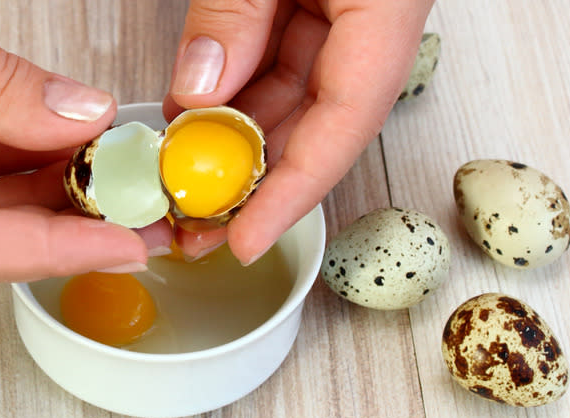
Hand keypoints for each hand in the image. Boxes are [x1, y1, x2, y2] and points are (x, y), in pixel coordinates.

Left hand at [166, 0, 433, 263]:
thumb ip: (233, 13)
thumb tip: (198, 90)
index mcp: (388, 6)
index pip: (345, 121)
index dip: (293, 193)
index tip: (245, 242)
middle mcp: (375, 24)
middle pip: (315, 123)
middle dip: (253, 177)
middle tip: (196, 219)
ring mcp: (347, 15)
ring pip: (290, 95)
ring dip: (235, 133)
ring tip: (180, 164)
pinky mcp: (319, 2)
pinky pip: (277, 56)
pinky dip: (234, 86)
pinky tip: (194, 108)